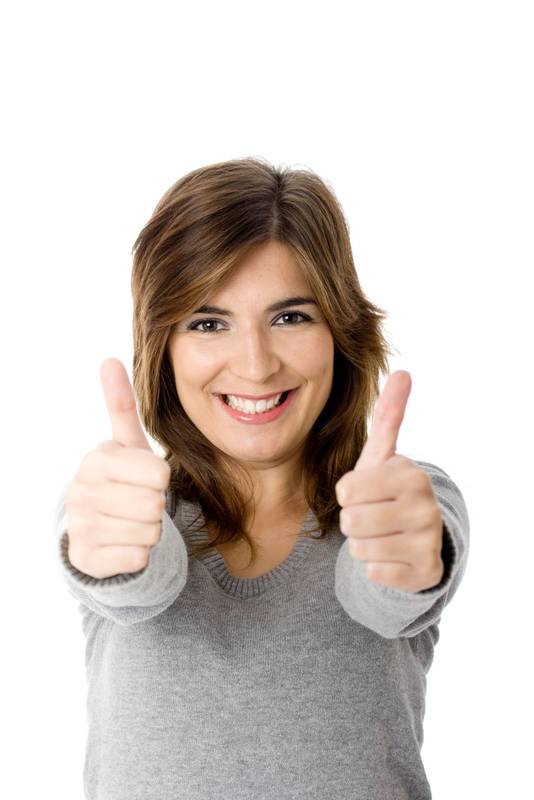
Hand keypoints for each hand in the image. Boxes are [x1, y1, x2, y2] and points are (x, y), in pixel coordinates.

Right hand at [64, 358, 170, 578]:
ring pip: (150, 532)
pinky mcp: (86, 559)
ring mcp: (80, 526)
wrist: (99, 530)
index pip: (159, 473)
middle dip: (156, 507)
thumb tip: (109, 359)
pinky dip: (139, 555)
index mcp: (96, 459)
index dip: (161, 479)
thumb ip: (121, 406)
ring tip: (130, 522)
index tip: (143, 479)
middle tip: (138, 504)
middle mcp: (81, 491)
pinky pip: (138, 558)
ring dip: (149, 531)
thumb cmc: (123, 482)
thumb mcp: (126, 445)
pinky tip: (122, 544)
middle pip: (155, 504)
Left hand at [334, 370, 444, 592]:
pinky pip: (374, 573)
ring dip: (362, 543)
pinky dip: (375, 566)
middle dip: (353, 520)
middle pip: (352, 520)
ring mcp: (428, 541)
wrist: (415, 537)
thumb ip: (389, 415)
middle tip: (372, 515)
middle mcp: (425, 506)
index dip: (347, 493)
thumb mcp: (382, 455)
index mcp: (410, 474)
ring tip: (381, 533)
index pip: (346, 489)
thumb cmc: (386, 490)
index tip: (365, 491)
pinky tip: (391, 554)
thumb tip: (403, 372)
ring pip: (360, 548)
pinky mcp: (425, 572)